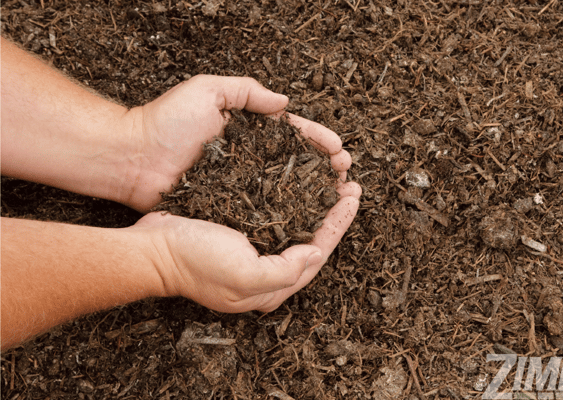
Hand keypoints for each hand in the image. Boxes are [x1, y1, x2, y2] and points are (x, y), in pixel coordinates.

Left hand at [121, 75, 351, 211]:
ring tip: (339, 196)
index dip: (320, 140)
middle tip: (346, 175)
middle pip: (300, 163)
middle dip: (327, 167)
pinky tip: (310, 219)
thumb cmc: (165, 122)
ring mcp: (244, 185)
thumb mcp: (207, 91)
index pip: (295, 134)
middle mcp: (253, 159)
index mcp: (251, 131)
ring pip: (289, 189)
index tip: (338, 150)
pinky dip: (291, 214)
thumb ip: (246, 91)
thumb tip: (285, 104)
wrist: (131, 160)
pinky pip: (267, 211)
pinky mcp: (232, 208)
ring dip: (317, 193)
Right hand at [137, 182, 360, 312]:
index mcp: (272, 288)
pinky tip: (297, 183)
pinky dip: (291, 200)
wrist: (150, 249)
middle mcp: (267, 273)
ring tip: (331, 180)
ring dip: (315, 203)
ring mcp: (252, 254)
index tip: (352, 196)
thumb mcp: (244, 274)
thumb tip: (316, 253)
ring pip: (296, 227)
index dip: (338, 224)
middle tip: (349, 184)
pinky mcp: (239, 236)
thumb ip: (284, 270)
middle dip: (333, 212)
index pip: (318, 253)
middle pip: (312, 241)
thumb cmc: (194, 261)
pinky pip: (275, 217)